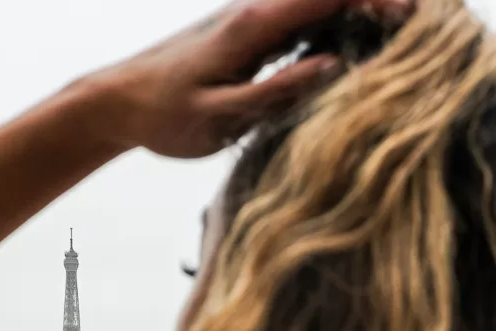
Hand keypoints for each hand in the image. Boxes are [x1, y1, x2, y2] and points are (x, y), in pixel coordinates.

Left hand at [92, 0, 411, 157]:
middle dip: (377, 3)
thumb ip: (274, 93)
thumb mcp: (217, 117)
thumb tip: (333, 66)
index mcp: (253, 24)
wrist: (119, 100)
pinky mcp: (251, 35)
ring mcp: (255, 20)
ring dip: (357, 16)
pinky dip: (333, 31)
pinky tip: (349, 57)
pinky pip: (304, 23)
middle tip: (413, 33)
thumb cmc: (163, 114)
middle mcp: (257, 11)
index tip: (409, 20)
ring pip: (320, 5)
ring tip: (391, 47)